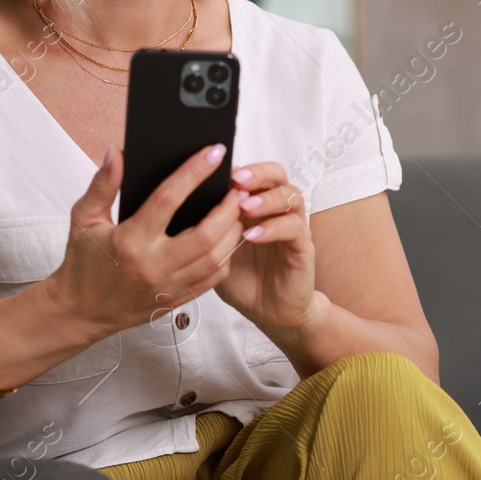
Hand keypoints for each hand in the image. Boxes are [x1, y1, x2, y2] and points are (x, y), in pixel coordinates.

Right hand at [44, 144, 243, 339]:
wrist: (82, 311)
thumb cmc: (84, 262)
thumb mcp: (84, 218)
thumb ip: (103, 184)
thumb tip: (119, 153)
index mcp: (130, 240)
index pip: (168, 199)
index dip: (194, 172)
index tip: (214, 152)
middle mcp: (153, 264)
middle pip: (206, 234)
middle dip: (228, 207)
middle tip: (236, 188)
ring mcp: (167, 285)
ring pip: (216, 258)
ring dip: (233, 231)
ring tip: (237, 210)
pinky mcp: (176, 299)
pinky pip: (213, 278)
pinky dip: (227, 256)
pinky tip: (228, 239)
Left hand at [216, 163, 319, 336]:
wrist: (270, 312)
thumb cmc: (243, 279)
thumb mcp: (215, 250)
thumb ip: (206, 228)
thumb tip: (177, 207)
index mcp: (255, 205)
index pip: (253, 173)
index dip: (238, 167)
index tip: (217, 168)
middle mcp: (277, 211)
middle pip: (278, 175)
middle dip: (257, 173)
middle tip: (237, 180)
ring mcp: (293, 227)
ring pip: (291, 196)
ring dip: (266, 198)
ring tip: (245, 207)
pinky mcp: (303, 247)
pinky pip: (294, 228)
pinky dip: (273, 228)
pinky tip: (253, 234)